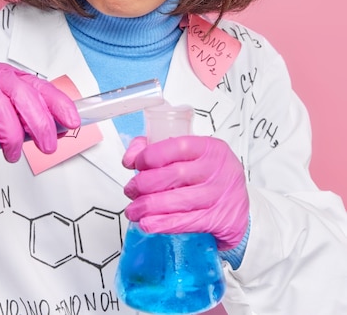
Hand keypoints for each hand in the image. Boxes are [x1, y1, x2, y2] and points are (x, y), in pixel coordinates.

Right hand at [0, 61, 80, 162]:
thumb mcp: (5, 109)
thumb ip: (27, 118)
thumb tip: (55, 132)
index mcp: (12, 77)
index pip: (42, 87)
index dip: (60, 104)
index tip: (73, 121)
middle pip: (26, 97)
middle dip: (41, 125)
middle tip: (47, 146)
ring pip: (4, 112)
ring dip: (13, 140)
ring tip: (12, 155)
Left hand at [122, 135, 248, 249]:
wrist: (239, 207)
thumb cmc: (210, 176)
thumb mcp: (193, 155)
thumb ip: (160, 149)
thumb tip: (130, 157)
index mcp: (210, 148)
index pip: (176, 146)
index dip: (150, 155)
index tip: (135, 163)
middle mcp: (217, 169)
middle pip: (174, 174)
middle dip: (144, 183)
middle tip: (130, 189)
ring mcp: (219, 195)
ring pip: (177, 200)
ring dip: (148, 206)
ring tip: (133, 210)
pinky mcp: (218, 219)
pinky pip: (185, 222)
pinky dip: (162, 224)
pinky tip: (147, 223)